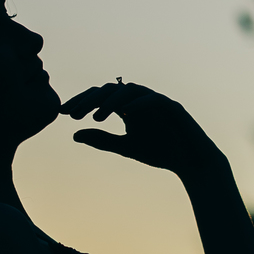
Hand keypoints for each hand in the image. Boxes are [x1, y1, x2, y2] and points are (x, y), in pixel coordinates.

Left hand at [60, 82, 219, 178]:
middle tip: (72, 114)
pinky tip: (125, 113)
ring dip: (111, 101)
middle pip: (110, 90)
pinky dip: (138, 104)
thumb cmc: (159, 153)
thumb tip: (74, 134)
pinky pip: (153, 99)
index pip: (100, 97)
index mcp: (127, 106)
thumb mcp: (125, 147)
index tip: (63, 113)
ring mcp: (156, 100)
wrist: (191, 163)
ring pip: (129, 90)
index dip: (81, 102)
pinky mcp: (172, 106)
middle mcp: (139, 99)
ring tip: (97, 116)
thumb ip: (103, 139)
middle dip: (90, 100)